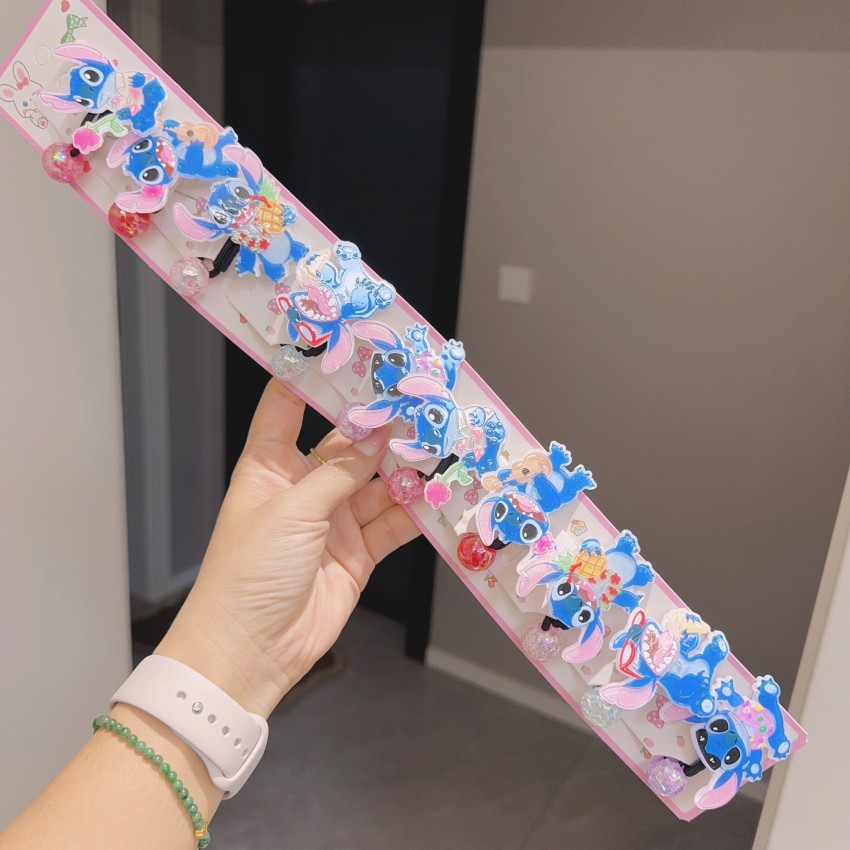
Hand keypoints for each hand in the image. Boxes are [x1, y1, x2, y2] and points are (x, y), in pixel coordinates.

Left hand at [156, 379, 419, 717]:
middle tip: (418, 403)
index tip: (346, 348)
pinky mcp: (357, 554)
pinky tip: (439, 496)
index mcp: (270, 467)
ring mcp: (333, 521)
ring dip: (406, 469)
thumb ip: (341, 472)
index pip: (288, 407)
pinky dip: (415, 513)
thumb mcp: (291, 512)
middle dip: (380, 427)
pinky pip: (393, 525)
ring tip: (440, 446)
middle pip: (347, 445)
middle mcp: (304, 488)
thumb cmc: (249, 574)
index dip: (313, 377)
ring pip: (377, 484)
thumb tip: (379, 433)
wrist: (251, 653)